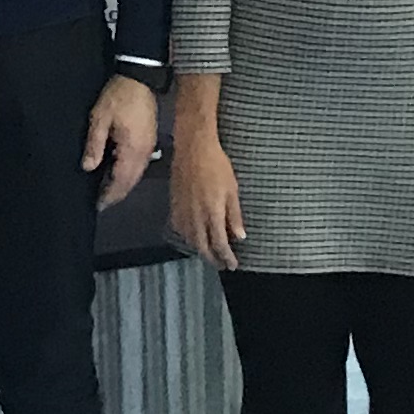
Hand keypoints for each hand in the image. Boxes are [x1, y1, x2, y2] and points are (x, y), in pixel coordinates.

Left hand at [83, 73, 160, 211]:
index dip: (109, 195)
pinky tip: (117, 173)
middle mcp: (144, 153)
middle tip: (100, 202)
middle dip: (116, 194)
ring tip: (106, 191)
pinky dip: (128, 174)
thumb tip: (88, 168)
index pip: (121, 181)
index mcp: (132, 150)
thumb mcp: (99, 118)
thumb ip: (94, 145)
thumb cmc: (118, 96)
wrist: (140, 78)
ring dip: (122, 185)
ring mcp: (149, 147)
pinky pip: (139, 166)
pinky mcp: (149, 141)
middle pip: (131, 182)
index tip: (97, 205)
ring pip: (136, 175)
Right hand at [165, 123, 241, 266]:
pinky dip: (188, 238)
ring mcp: (183, 211)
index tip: (233, 265)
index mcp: (212, 213)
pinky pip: (180, 228)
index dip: (226, 257)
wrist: (193, 148)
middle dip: (213, 259)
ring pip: (190, 240)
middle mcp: (195, 217)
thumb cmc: (217, 165)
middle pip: (202, 247)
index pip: (219, 244)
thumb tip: (240, 237)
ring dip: (200, 250)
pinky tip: (193, 237)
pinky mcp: (174, 204)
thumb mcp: (232, 189)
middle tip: (222, 265)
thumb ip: (234, 215)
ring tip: (210, 253)